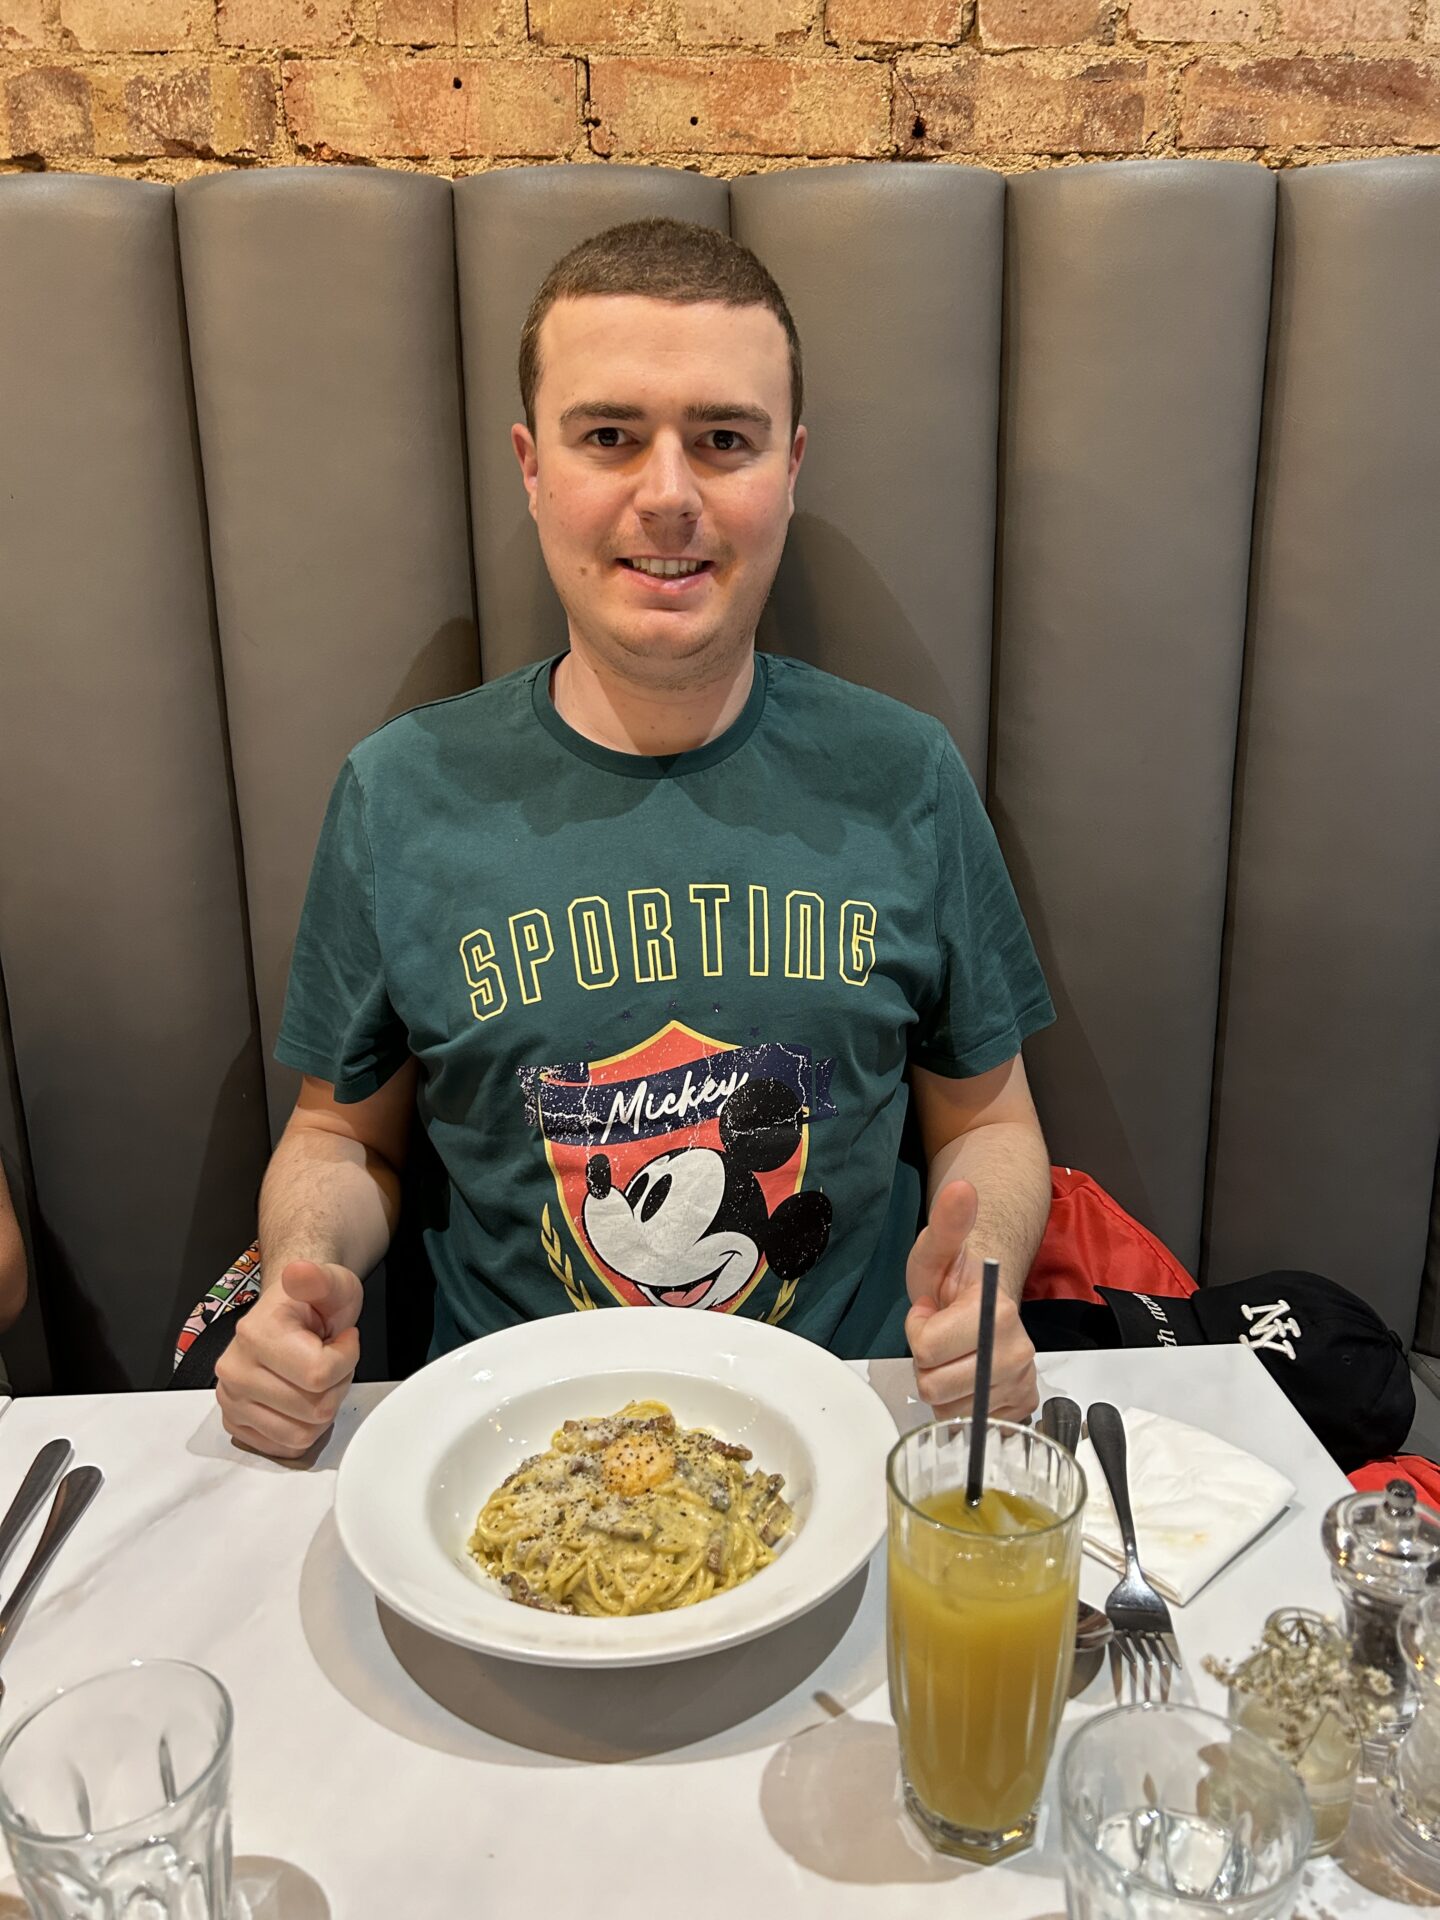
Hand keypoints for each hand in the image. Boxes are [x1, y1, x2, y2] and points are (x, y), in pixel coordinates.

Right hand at [215, 1260, 361, 1459]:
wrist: (290, 1313)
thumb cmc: (313, 1302)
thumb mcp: (331, 1282)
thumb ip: (320, 1278)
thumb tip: (299, 1273)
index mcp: (255, 1335)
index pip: (319, 1376)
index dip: (347, 1359)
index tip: (344, 1339)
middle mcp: (234, 1370)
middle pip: (313, 1410)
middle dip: (336, 1386)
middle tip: (329, 1359)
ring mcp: (231, 1399)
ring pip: (300, 1435)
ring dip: (321, 1410)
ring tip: (316, 1378)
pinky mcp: (236, 1422)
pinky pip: (284, 1447)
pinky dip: (303, 1429)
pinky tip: (302, 1398)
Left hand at [904, 1179, 1037, 1420]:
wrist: (983, 1295)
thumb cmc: (955, 1275)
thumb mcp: (936, 1247)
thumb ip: (946, 1224)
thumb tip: (962, 1190)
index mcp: (997, 1313)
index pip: (929, 1349)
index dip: (919, 1331)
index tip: (929, 1311)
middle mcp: (1018, 1352)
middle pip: (938, 1387)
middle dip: (928, 1363)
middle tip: (940, 1337)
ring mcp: (1022, 1382)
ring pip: (951, 1410)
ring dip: (943, 1385)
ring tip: (953, 1354)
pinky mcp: (1020, 1405)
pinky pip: (970, 1423)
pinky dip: (961, 1404)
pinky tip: (967, 1374)